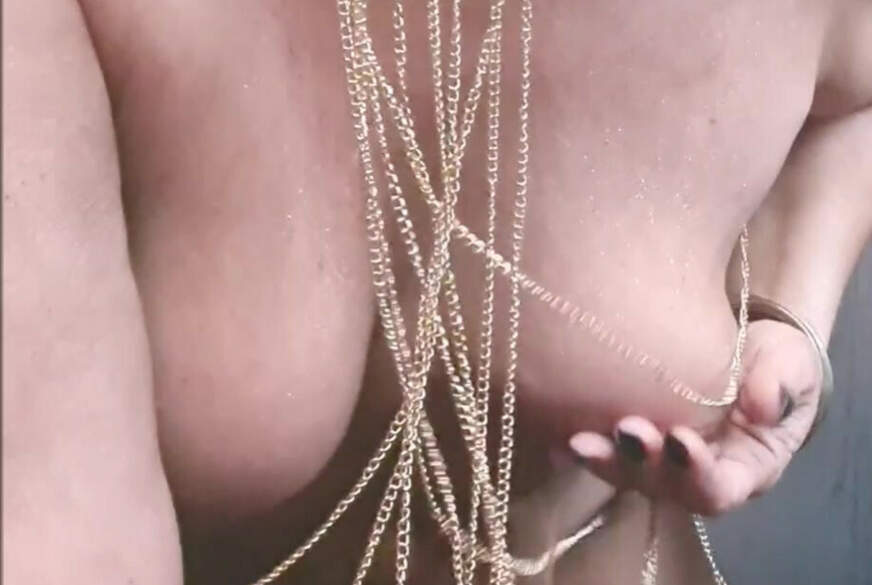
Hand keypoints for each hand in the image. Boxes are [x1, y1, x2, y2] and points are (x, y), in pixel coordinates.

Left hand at [567, 319, 823, 515]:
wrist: (742, 343)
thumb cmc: (773, 363)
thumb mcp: (791, 367)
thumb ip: (783, 383)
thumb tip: (763, 406)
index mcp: (742, 468)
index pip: (718, 488)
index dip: (698, 472)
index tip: (682, 438)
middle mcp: (694, 472)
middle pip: (663, 487)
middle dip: (641, 463)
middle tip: (625, 429)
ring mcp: (658, 457)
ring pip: (627, 473)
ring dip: (603, 458)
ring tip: (579, 439)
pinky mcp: (630, 435)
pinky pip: (602, 448)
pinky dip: (575, 445)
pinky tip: (554, 433)